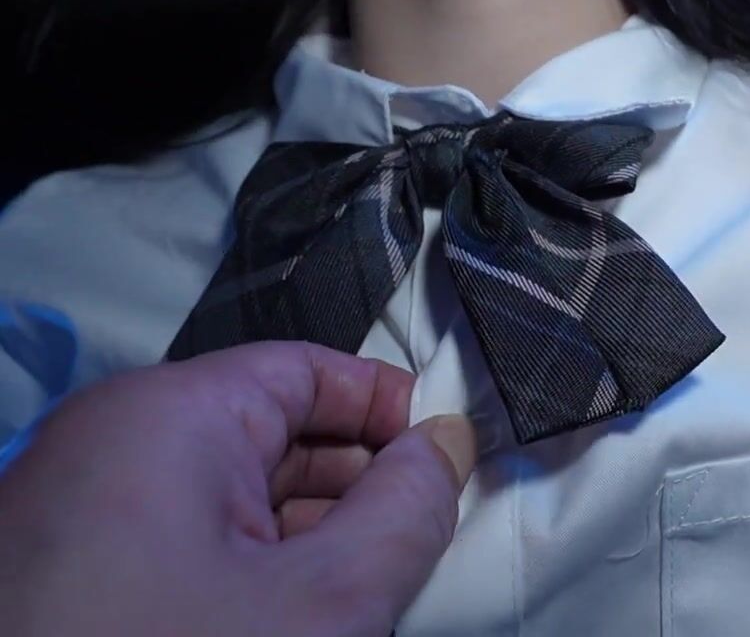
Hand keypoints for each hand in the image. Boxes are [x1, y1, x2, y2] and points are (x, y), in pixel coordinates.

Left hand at [0, 342, 475, 636]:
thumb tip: (443, 447)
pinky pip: (186, 547)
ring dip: (306, 543)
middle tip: (417, 543)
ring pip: (231, 501)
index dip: (389, 409)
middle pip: (273, 436)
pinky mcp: (71, 575)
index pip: (308, 369)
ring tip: (356, 601)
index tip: (446, 460)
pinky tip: (285, 625)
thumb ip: (407, 511)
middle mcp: (112, 448)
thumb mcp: (324, 601)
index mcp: (168, 416)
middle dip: (355, 486)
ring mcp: (83, 515)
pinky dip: (247, 577)